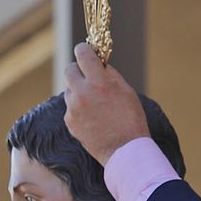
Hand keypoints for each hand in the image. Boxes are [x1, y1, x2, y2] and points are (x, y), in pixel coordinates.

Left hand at [62, 42, 149, 164]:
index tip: (85, 51)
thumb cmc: (130, 120)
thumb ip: (110, 75)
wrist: (125, 150)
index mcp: (99, 82)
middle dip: (78, 70)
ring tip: (94, 103)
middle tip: (88, 76)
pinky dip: (78, 109)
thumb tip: (99, 64)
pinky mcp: (70, 122)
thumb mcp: (126, 91)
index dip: (84, 50)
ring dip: (78, 91)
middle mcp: (82, 93)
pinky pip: (70, 108)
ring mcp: (73, 108)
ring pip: (69, 90)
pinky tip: (92, 117)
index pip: (83, 54)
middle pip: (70, 70)